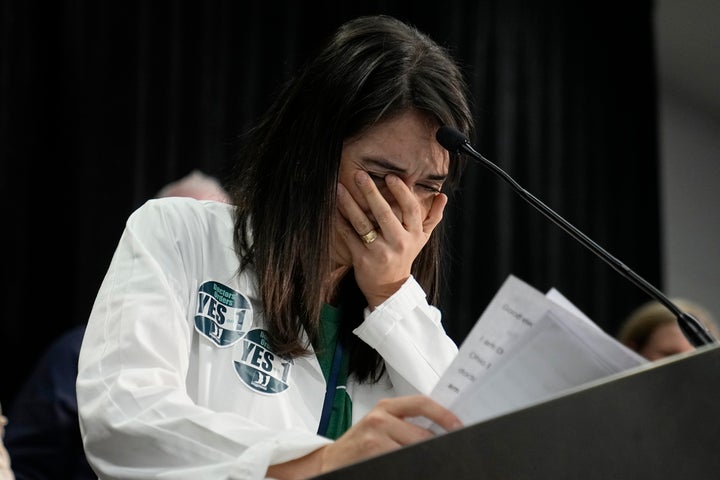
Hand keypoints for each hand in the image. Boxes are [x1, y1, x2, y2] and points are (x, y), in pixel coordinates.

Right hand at [318, 394, 460, 471]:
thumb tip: (442, 430)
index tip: (460, 426)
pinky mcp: (373, 457)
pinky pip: (403, 464)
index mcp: (386, 407)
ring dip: (424, 460)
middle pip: (423, 435)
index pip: (422, 403)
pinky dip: (411, 467)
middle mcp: (380, 419)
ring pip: (415, 452)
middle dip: (436, 448)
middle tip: (447, 454)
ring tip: (427, 463)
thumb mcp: (380, 424)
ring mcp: (375, 439)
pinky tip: (411, 468)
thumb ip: (406, 422)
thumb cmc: (359, 444)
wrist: (329, 462)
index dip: (444, 415)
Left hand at [336, 171, 447, 306]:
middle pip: (384, 214)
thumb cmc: (404, 256)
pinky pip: (349, 236)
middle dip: (371, 192)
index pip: (410, 209)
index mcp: (414, 235)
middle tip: (359, 175)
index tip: (390, 176)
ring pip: (363, 224)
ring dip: (350, 204)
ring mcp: (380, 252)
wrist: (389, 289)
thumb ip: (433, 216)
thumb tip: (442, 195)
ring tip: (340, 188)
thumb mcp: (422, 239)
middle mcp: (399, 243)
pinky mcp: (362, 260)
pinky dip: (341, 222)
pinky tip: (334, 209)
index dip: (401, 192)